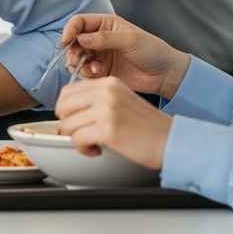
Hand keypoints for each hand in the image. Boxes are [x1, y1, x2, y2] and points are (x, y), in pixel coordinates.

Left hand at [54, 76, 171, 169]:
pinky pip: (78, 139)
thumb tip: (67, 109)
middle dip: (68, 125)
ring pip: (68, 125)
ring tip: (93, 143)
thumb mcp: (121, 101)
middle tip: (82, 134)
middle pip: (63, 107)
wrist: (169, 140)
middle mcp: (106, 92)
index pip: (67, 91)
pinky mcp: (108, 129)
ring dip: (77, 139)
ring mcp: (106, 110)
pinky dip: (84, 149)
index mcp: (108, 83)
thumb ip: (97, 99)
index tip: (74, 121)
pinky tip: (97, 150)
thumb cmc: (146, 127)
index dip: (65, 110)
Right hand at [60, 14, 190, 99]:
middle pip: (74, 42)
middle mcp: (99, 38)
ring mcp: (99, 55)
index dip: (70, 30)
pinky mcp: (101, 71)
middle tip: (76, 60)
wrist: (164, 74)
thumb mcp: (130, 40)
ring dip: (80, 64)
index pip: (79, 22)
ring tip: (94, 70)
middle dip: (72, 51)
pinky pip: (84, 72)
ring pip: (77, 58)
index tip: (66, 41)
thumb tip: (81, 39)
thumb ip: (105, 38)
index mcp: (105, 24)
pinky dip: (87, 74)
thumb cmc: (152, 51)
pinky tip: (98, 74)